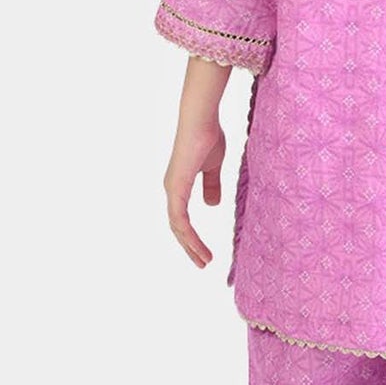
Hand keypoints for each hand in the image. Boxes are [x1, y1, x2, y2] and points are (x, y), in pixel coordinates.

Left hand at [164, 117, 226, 266]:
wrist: (201, 121)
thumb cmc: (208, 137)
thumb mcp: (213, 167)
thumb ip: (211, 186)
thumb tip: (211, 205)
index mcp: (179, 186)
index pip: (182, 219)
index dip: (192, 237)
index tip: (204, 252)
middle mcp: (172, 190)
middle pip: (177, 227)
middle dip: (190, 247)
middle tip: (203, 263)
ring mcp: (172, 189)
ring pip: (178, 227)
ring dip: (190, 245)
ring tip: (204, 260)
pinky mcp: (176, 188)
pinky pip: (179, 218)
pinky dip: (188, 234)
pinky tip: (196, 245)